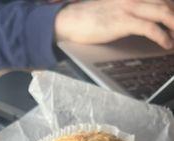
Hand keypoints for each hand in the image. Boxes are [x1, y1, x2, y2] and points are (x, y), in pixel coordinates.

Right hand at [55, 0, 173, 49]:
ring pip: (163, 12)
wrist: (69, 21)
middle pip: (165, 4)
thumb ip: (127, 12)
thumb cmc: (86, 19)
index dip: (171, 9)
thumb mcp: (111, 10)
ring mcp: (128, 8)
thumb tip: (140, 23)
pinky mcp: (123, 22)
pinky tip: (166, 44)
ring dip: (173, 26)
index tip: (173, 22)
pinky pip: (150, 28)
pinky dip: (162, 36)